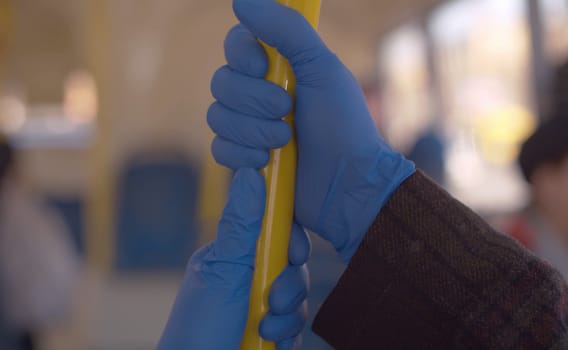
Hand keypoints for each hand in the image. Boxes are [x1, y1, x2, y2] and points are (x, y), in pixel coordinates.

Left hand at [157, 169, 309, 349]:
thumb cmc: (199, 328)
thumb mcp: (224, 270)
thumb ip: (243, 224)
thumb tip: (250, 170)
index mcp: (234, 255)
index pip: (273, 229)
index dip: (291, 236)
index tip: (294, 250)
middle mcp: (248, 277)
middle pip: (292, 264)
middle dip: (289, 284)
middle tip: (272, 302)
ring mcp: (259, 306)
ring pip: (298, 296)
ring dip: (286, 316)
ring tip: (263, 331)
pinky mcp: (271, 333)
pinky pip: (297, 325)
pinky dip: (287, 335)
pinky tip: (269, 343)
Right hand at [208, 0, 414, 262]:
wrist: (347, 184)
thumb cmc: (343, 125)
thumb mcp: (322, 68)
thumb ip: (287, 30)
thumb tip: (241, 0)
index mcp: (279, 67)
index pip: (235, 46)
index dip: (242, 56)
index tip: (263, 68)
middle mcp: (259, 93)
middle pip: (221, 82)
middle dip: (254, 102)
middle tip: (288, 112)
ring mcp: (249, 127)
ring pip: (216, 116)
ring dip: (251, 130)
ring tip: (285, 142)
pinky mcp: (243, 158)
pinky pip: (219, 149)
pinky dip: (242, 155)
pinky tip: (267, 162)